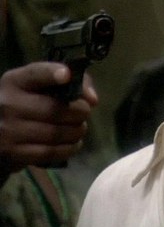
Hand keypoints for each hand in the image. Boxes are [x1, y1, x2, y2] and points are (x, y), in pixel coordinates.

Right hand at [0, 62, 97, 182]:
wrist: (0, 132)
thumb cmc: (29, 103)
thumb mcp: (42, 86)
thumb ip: (74, 82)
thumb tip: (93, 99)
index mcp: (15, 81)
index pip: (35, 74)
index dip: (52, 73)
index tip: (67, 75)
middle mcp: (7, 103)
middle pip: (54, 109)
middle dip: (79, 112)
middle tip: (84, 114)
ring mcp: (7, 130)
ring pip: (55, 133)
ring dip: (76, 132)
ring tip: (79, 128)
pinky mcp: (12, 153)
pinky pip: (49, 152)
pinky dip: (69, 148)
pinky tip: (73, 143)